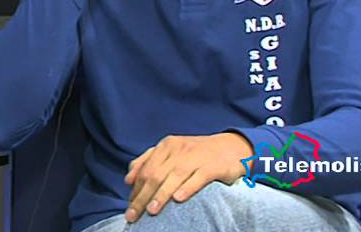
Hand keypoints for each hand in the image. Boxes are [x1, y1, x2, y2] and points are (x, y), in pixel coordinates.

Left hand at [124, 132, 252, 222]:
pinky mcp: (213, 166)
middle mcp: (178, 149)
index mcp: (166, 146)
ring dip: (161, 195)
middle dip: (142, 196)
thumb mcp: (171, 152)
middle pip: (156, 175)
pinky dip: (187, 188)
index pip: (145, 170)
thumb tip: (128, 179)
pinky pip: (198, 178)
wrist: (231, 147)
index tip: (129, 207)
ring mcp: (195, 157)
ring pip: (174, 177)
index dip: (135, 189)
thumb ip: (148, 161)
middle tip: (133, 215)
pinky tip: (178, 199)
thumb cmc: (197, 153)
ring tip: (151, 211)